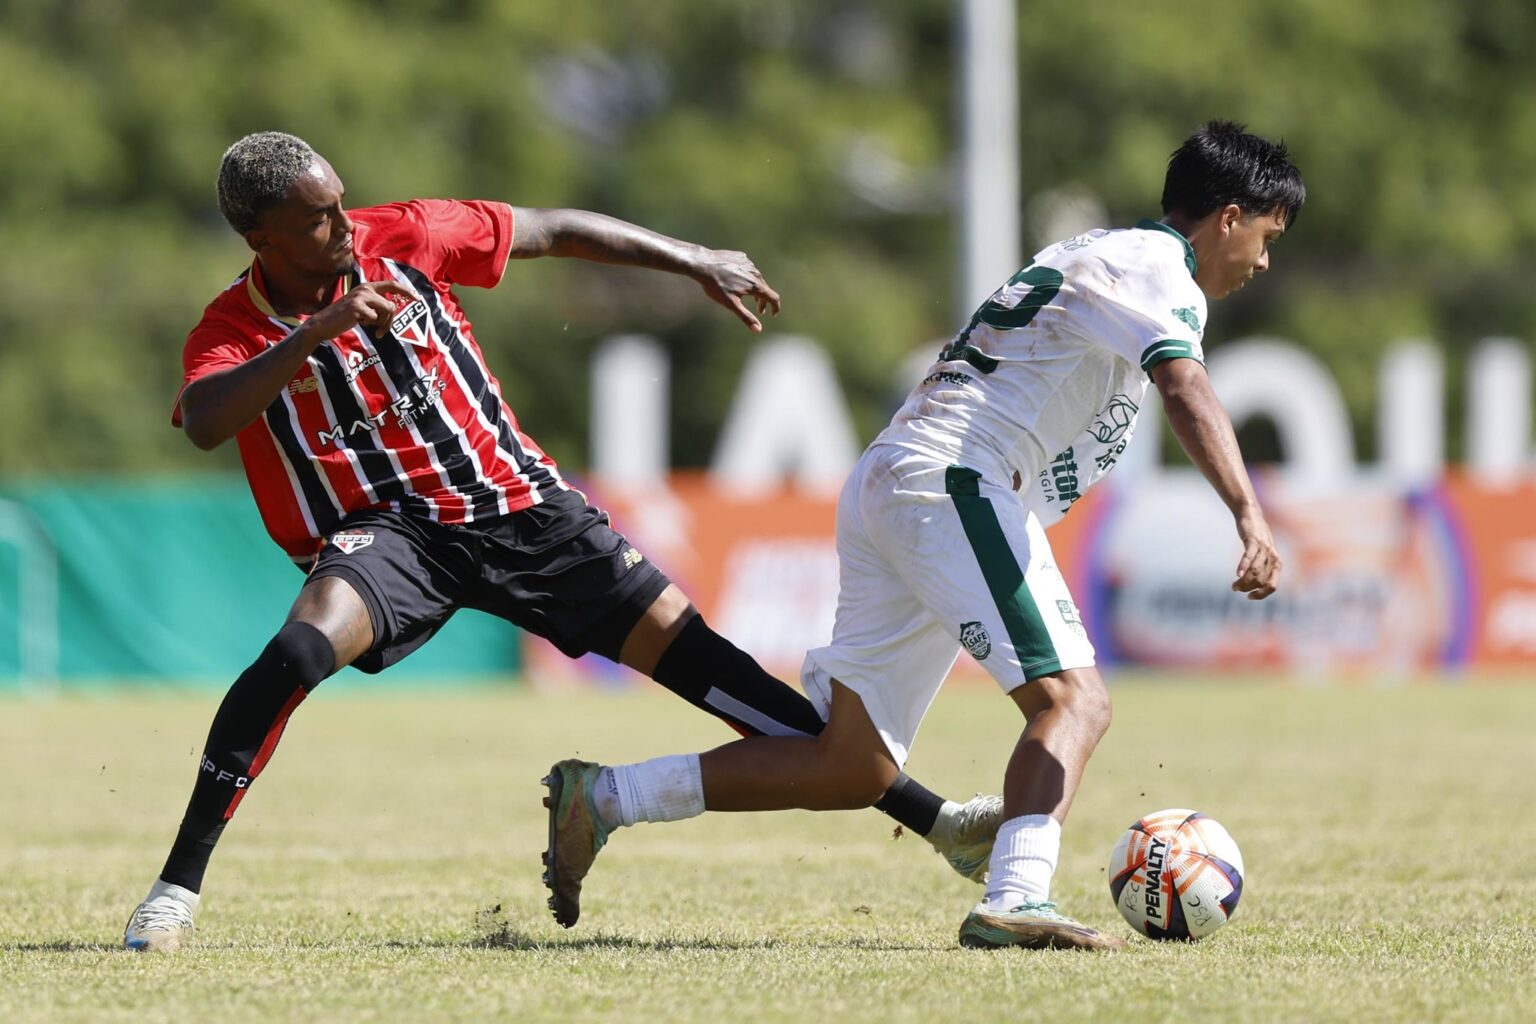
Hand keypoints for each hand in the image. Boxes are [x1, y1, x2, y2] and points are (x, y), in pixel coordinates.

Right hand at [303, 280, 420, 344]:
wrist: (323, 324)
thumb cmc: (343, 318)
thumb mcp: (362, 308)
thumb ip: (376, 305)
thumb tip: (393, 309)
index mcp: (366, 287)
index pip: (391, 285)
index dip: (406, 291)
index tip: (418, 298)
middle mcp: (365, 289)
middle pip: (392, 305)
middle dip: (390, 321)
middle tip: (382, 332)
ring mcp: (361, 297)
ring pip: (386, 311)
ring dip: (381, 324)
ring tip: (369, 327)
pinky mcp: (357, 307)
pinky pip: (375, 319)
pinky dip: (370, 325)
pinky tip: (358, 323)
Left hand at [693, 249, 780, 331]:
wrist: (703, 264)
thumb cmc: (716, 285)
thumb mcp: (731, 304)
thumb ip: (746, 317)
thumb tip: (759, 330)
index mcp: (755, 285)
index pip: (773, 298)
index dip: (775, 307)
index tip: (773, 314)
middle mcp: (755, 273)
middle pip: (765, 288)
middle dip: (763, 301)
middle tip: (759, 310)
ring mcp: (748, 263)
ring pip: (757, 278)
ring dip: (755, 288)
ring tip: (748, 295)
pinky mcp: (741, 257)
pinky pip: (748, 268)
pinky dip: (747, 276)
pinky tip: (737, 279)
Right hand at [1232, 507, 1280, 599]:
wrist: (1251, 515)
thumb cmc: (1256, 539)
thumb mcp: (1262, 555)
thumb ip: (1260, 569)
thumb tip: (1252, 586)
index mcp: (1277, 564)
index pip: (1272, 586)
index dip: (1261, 594)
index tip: (1249, 597)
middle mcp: (1273, 557)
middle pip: (1261, 581)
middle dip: (1248, 588)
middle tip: (1236, 588)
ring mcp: (1264, 549)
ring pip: (1255, 571)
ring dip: (1244, 581)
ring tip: (1234, 586)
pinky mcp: (1253, 541)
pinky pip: (1249, 556)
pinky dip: (1244, 566)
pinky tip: (1238, 574)